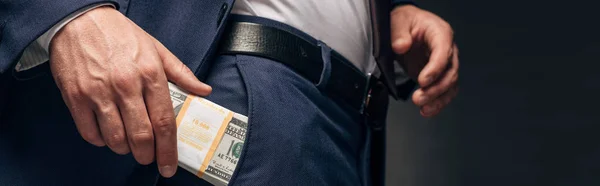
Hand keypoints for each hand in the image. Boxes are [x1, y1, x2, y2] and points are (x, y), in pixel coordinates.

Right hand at [49, 6, 211, 176]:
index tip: (169, 165)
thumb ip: (181, 73)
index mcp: (150, 74)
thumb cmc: (119, 34)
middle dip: (147, 154)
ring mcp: (99, 92)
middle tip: (148, 157)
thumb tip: (203, 90)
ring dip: (124, 149)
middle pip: (141, 136)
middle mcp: (126, 85)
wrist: (79, 19)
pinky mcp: (76, 96)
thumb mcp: (156, 48)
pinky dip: (100, 141)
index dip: (168, 149)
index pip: (164, 121)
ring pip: (115, 138)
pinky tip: (106, 134)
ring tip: (127, 144)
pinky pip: (89, 132)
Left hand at [391, 5, 459, 116]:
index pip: (444, 51)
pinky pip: (444, 91)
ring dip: (438, 99)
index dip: (435, 68)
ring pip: (450, 85)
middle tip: (418, 98)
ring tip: (423, 108)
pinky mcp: (438, 76)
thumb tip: (402, 46)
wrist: (405, 27)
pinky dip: (438, 103)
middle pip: (450, 72)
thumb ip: (399, 33)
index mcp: (440, 33)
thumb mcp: (398, 21)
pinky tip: (428, 110)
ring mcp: (445, 64)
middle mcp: (447, 49)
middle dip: (436, 89)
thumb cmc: (405, 21)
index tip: (422, 80)